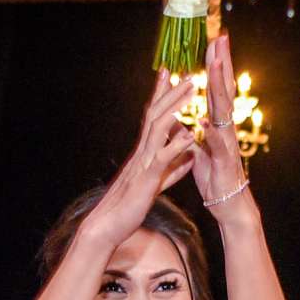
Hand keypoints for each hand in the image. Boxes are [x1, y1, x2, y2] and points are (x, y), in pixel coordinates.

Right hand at [83, 72, 198, 250]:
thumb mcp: (158, 184)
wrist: (108, 226)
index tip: (173, 74)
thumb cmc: (129, 207)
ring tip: (191, 90)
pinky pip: (161, 159)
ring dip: (175, 107)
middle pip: (156, 114)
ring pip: (158, 128)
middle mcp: (142, 152)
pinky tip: (189, 135)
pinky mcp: (146, 179)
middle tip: (187, 74)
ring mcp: (143, 163)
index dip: (164, 95)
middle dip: (172, 92)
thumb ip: (173, 169)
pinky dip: (175, 145)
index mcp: (145, 153)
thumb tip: (189, 158)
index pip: (155, 117)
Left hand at [187, 34, 252, 221]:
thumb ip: (190, 132)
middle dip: (221, 63)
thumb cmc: (214, 175)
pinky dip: (212, 132)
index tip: (213, 41)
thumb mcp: (198, 149)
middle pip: (223, 89)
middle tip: (220, 38)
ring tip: (214, 66)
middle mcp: (225, 127)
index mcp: (217, 123)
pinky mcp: (225, 160)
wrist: (226, 203)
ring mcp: (227, 141)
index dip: (214, 65)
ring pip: (224, 110)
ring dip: (218, 88)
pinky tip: (206, 120)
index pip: (215, 88)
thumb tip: (181, 116)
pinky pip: (218, 144)